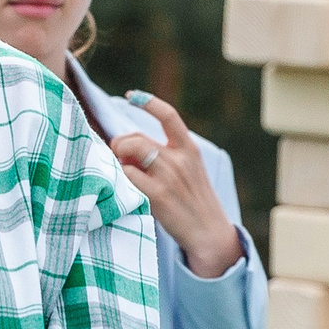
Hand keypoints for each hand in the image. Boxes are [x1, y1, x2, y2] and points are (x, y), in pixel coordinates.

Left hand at [111, 92, 244, 278]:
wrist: (209, 233)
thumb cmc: (193, 202)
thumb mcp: (188, 171)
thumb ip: (164, 156)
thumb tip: (127, 147)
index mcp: (189, 149)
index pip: (169, 115)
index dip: (148, 101)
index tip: (131, 95)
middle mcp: (180, 159)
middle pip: (137, 137)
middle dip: (120, 144)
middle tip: (119, 158)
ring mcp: (168, 177)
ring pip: (129, 152)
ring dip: (118, 160)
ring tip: (122, 172)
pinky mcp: (157, 195)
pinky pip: (127, 175)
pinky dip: (120, 178)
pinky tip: (124, 187)